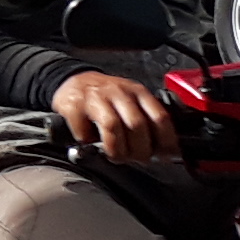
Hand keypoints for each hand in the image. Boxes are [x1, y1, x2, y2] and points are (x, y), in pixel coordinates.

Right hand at [55, 70, 177, 163]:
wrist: (73, 81)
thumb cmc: (106, 96)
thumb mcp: (131, 100)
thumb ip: (146, 120)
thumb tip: (163, 150)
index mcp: (138, 92)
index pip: (159, 117)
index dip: (165, 140)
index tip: (165, 156)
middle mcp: (119, 92)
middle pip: (137, 124)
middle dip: (140, 149)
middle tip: (138, 159)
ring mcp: (96, 98)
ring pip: (112, 126)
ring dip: (116, 149)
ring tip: (116, 156)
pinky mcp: (74, 106)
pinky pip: (84, 131)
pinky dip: (88, 142)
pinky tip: (90, 142)